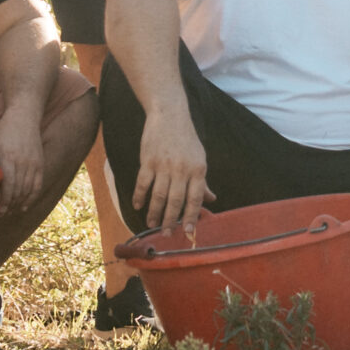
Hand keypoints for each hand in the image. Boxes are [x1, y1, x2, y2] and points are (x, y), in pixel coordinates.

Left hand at [0, 105, 47, 213]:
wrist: (24, 118)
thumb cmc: (2, 132)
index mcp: (8, 158)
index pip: (6, 186)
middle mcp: (23, 162)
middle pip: (16, 192)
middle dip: (6, 207)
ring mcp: (33, 164)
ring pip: (27, 191)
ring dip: (16, 205)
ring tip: (6, 212)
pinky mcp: (40, 164)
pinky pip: (37, 186)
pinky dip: (30, 199)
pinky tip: (22, 207)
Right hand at [132, 115, 212, 230]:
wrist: (170, 115)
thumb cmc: (187, 139)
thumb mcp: (199, 158)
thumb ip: (203, 181)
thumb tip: (212, 200)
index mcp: (198, 169)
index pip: (195, 198)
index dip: (192, 216)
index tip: (188, 231)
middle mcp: (182, 169)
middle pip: (175, 201)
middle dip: (171, 220)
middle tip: (166, 234)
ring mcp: (164, 165)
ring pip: (158, 195)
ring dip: (154, 212)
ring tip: (151, 224)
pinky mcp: (148, 160)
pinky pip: (142, 183)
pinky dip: (139, 196)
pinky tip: (137, 205)